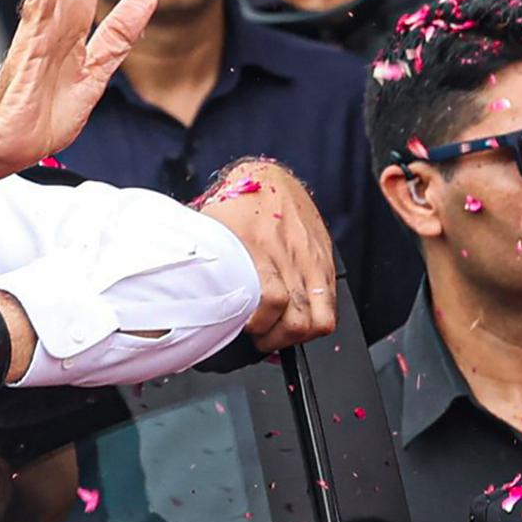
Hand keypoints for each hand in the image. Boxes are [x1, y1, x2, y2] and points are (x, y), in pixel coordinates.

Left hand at [194, 158, 339, 351]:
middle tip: (260, 338)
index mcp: (260, 248)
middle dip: (277, 340)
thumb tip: (190, 296)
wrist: (271, 180)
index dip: (258, 325)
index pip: (271, 300)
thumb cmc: (239, 206)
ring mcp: (313, 261)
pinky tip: (297, 315)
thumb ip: (208, 266)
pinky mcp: (326, 262)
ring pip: (322, 318)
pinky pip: (331, 302)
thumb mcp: (214, 232)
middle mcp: (292, 257)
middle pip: (298, 319)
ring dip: (300, 335)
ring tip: (281, 332)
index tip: (243, 330)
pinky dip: (316, 318)